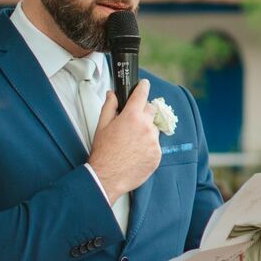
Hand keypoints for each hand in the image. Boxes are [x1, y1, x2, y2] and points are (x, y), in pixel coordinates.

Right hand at [88, 79, 162, 197]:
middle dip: (143, 111)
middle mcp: (146, 127)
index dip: (143, 87)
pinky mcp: (158, 155)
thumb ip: (109, 107)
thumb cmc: (103, 152)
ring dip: (146, 130)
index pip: (141, 95)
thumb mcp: (102, 126)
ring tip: (132, 142)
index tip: (144, 84)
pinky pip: (156, 145)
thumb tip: (112, 95)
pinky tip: (136, 152)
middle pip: (151, 110)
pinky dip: (148, 146)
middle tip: (132, 121)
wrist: (108, 177)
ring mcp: (154, 142)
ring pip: (154, 129)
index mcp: (132, 117)